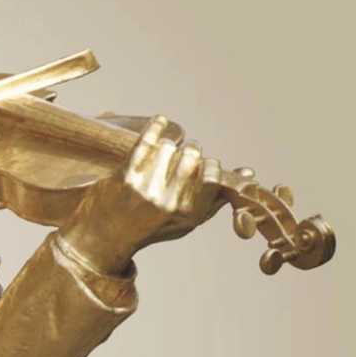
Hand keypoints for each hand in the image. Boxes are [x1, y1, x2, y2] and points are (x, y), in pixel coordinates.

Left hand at [58, 115, 225, 274]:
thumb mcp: (188, 220)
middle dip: (191, 151)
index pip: (213, 176)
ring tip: (163, 156)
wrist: (106, 236)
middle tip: (185, 155)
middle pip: (192, 156)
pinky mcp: (125, 176)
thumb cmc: (152, 226)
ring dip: (169, 145)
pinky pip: (146, 142)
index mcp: (188, 215)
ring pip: (170, 146)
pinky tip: (161, 120)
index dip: (210, 166)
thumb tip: (249, 173)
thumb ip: (217, 196)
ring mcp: (146, 189)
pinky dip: (155, 126)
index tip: (205, 164)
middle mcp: (169, 203)